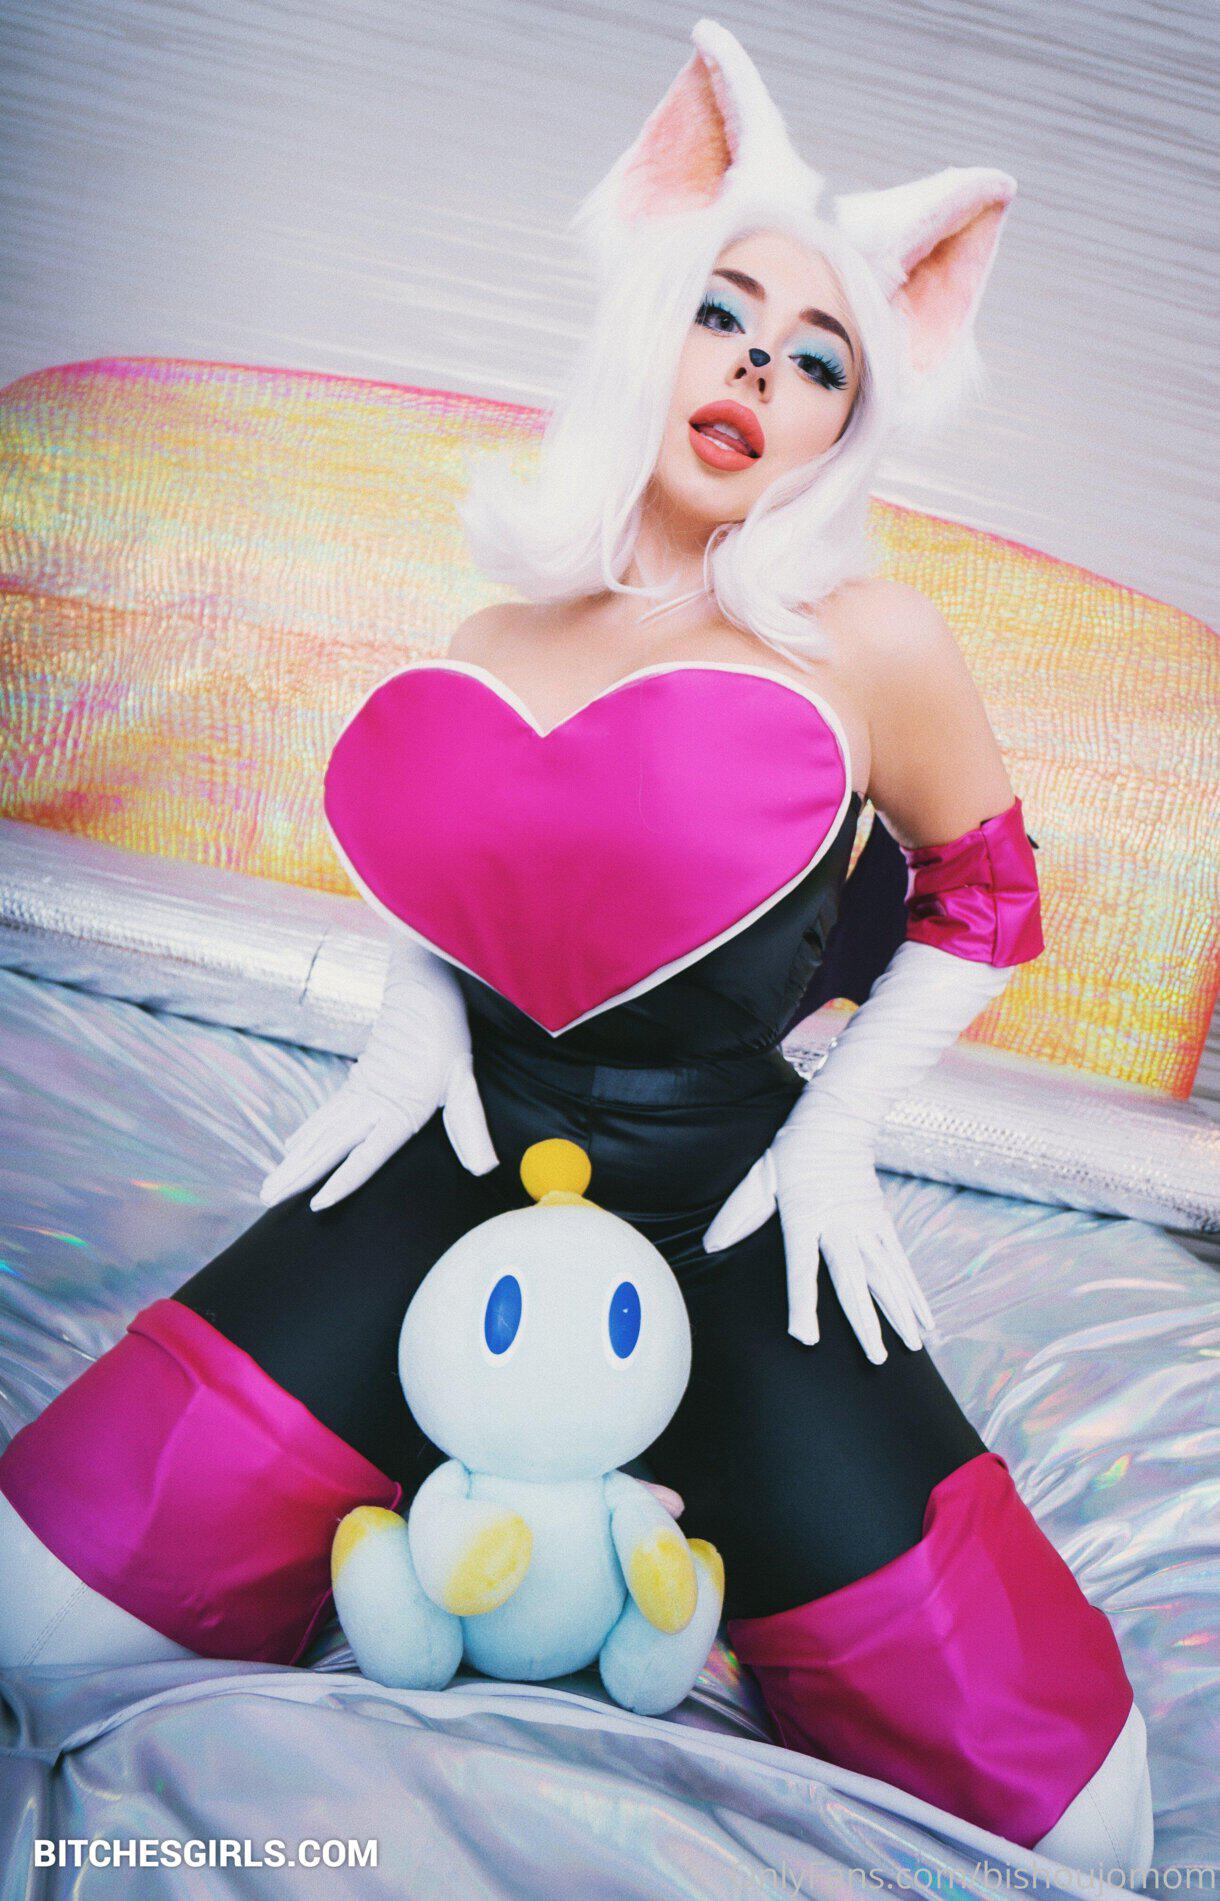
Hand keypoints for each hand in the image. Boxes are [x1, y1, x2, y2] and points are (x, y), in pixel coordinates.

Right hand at [259, 1049, 495, 1213]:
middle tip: (268, 1199)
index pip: (366, 1155)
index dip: (342, 1181)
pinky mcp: (354, 1083)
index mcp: (399, 1110)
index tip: (316, 1204)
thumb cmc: (444, 1038)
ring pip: (318, 1134)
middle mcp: (371, 1105)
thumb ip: (471, 1129)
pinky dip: (304, 1134)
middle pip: (329, 1148)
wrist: (420, 992)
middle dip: (298, 1176)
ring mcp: (357, 1093)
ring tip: (270, 1185)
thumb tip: (485, 1168)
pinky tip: (290, 1148)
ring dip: (293, 1161)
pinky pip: (323, 1115)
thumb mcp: (463, 1083)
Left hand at [702, 1089, 934, 1365]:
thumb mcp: (761, 1175)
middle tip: (876, 1359)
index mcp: (805, 1215)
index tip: (805, 1338)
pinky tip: (926, 1319)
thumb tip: (710, 1246)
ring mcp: (867, 1223)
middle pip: (853, 1279)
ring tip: (913, 1347)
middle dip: (865, 1322)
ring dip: (900, 1312)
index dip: (802, 1303)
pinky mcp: (883, 1221)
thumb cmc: (793, 1149)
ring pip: (886, 1275)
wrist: (839, 1118)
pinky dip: (914, 1292)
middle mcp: (840, 1223)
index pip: (802, 1267)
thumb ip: (739, 1213)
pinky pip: (901, 1263)